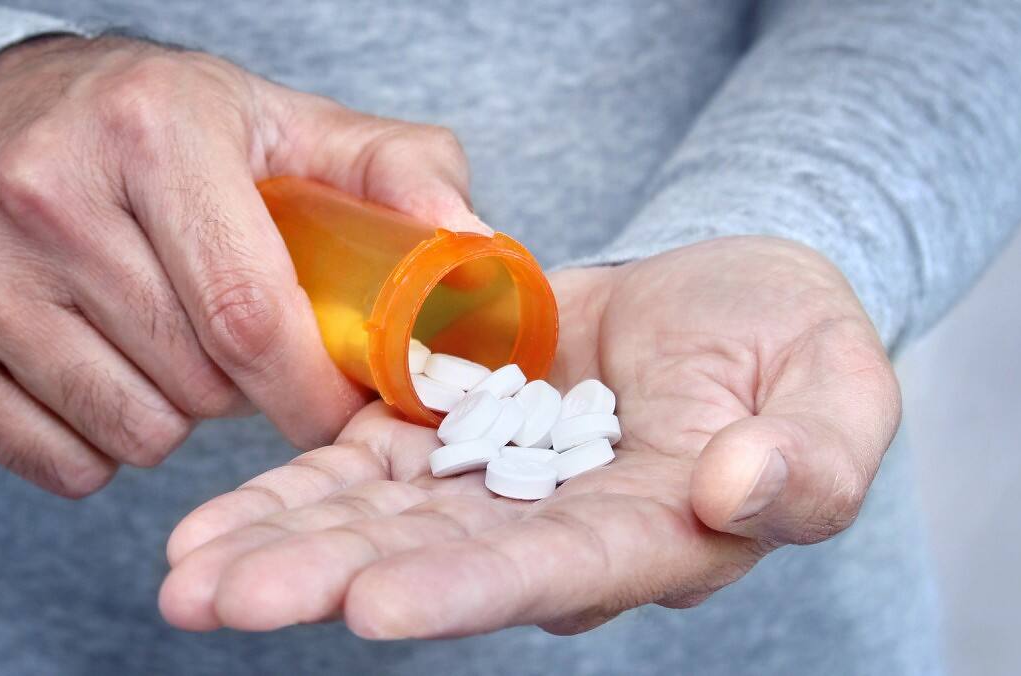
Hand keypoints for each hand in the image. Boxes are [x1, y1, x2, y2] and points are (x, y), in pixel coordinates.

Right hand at [0, 36, 483, 496]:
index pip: (248, 312)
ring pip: (129, 433)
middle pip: (194, 382)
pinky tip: (99, 371)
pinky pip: (57, 462)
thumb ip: (393, 172)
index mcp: (148, 130)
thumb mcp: (280, 121)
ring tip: (164, 345)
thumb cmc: (158, 129)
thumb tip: (471, 246)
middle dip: (243, 391)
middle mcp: (40, 194)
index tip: (342, 411)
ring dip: (173, 416)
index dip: (311, 389)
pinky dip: (99, 443)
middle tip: (234, 342)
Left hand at [158, 236, 900, 636]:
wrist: (721, 303)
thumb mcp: (837, 383)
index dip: (463, 590)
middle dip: (323, 581)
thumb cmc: (790, 342)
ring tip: (183, 574)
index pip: (549, 572)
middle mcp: (552, 533)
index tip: (372, 605)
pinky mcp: (446, 435)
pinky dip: (288, 489)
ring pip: (372, 525)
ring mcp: (489, 489)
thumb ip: (812, 455)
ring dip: (278, 545)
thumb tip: (738, 487)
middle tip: (216, 601)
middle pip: (427, 565)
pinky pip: (358, 468)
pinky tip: (210, 521)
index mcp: (648, 536)